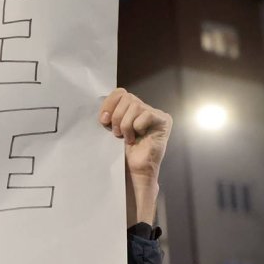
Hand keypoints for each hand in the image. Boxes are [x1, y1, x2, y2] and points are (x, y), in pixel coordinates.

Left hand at [98, 89, 172, 226]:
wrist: (133, 171)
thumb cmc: (122, 153)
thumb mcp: (110, 131)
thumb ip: (109, 116)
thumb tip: (99, 110)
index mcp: (131, 108)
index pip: (119, 92)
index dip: (109, 104)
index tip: (103, 121)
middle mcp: (145, 108)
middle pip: (126, 97)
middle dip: (117, 117)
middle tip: (116, 134)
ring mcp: (156, 113)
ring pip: (134, 106)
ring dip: (126, 124)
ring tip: (126, 138)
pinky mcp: (163, 120)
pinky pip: (146, 114)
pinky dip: (137, 127)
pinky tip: (138, 138)